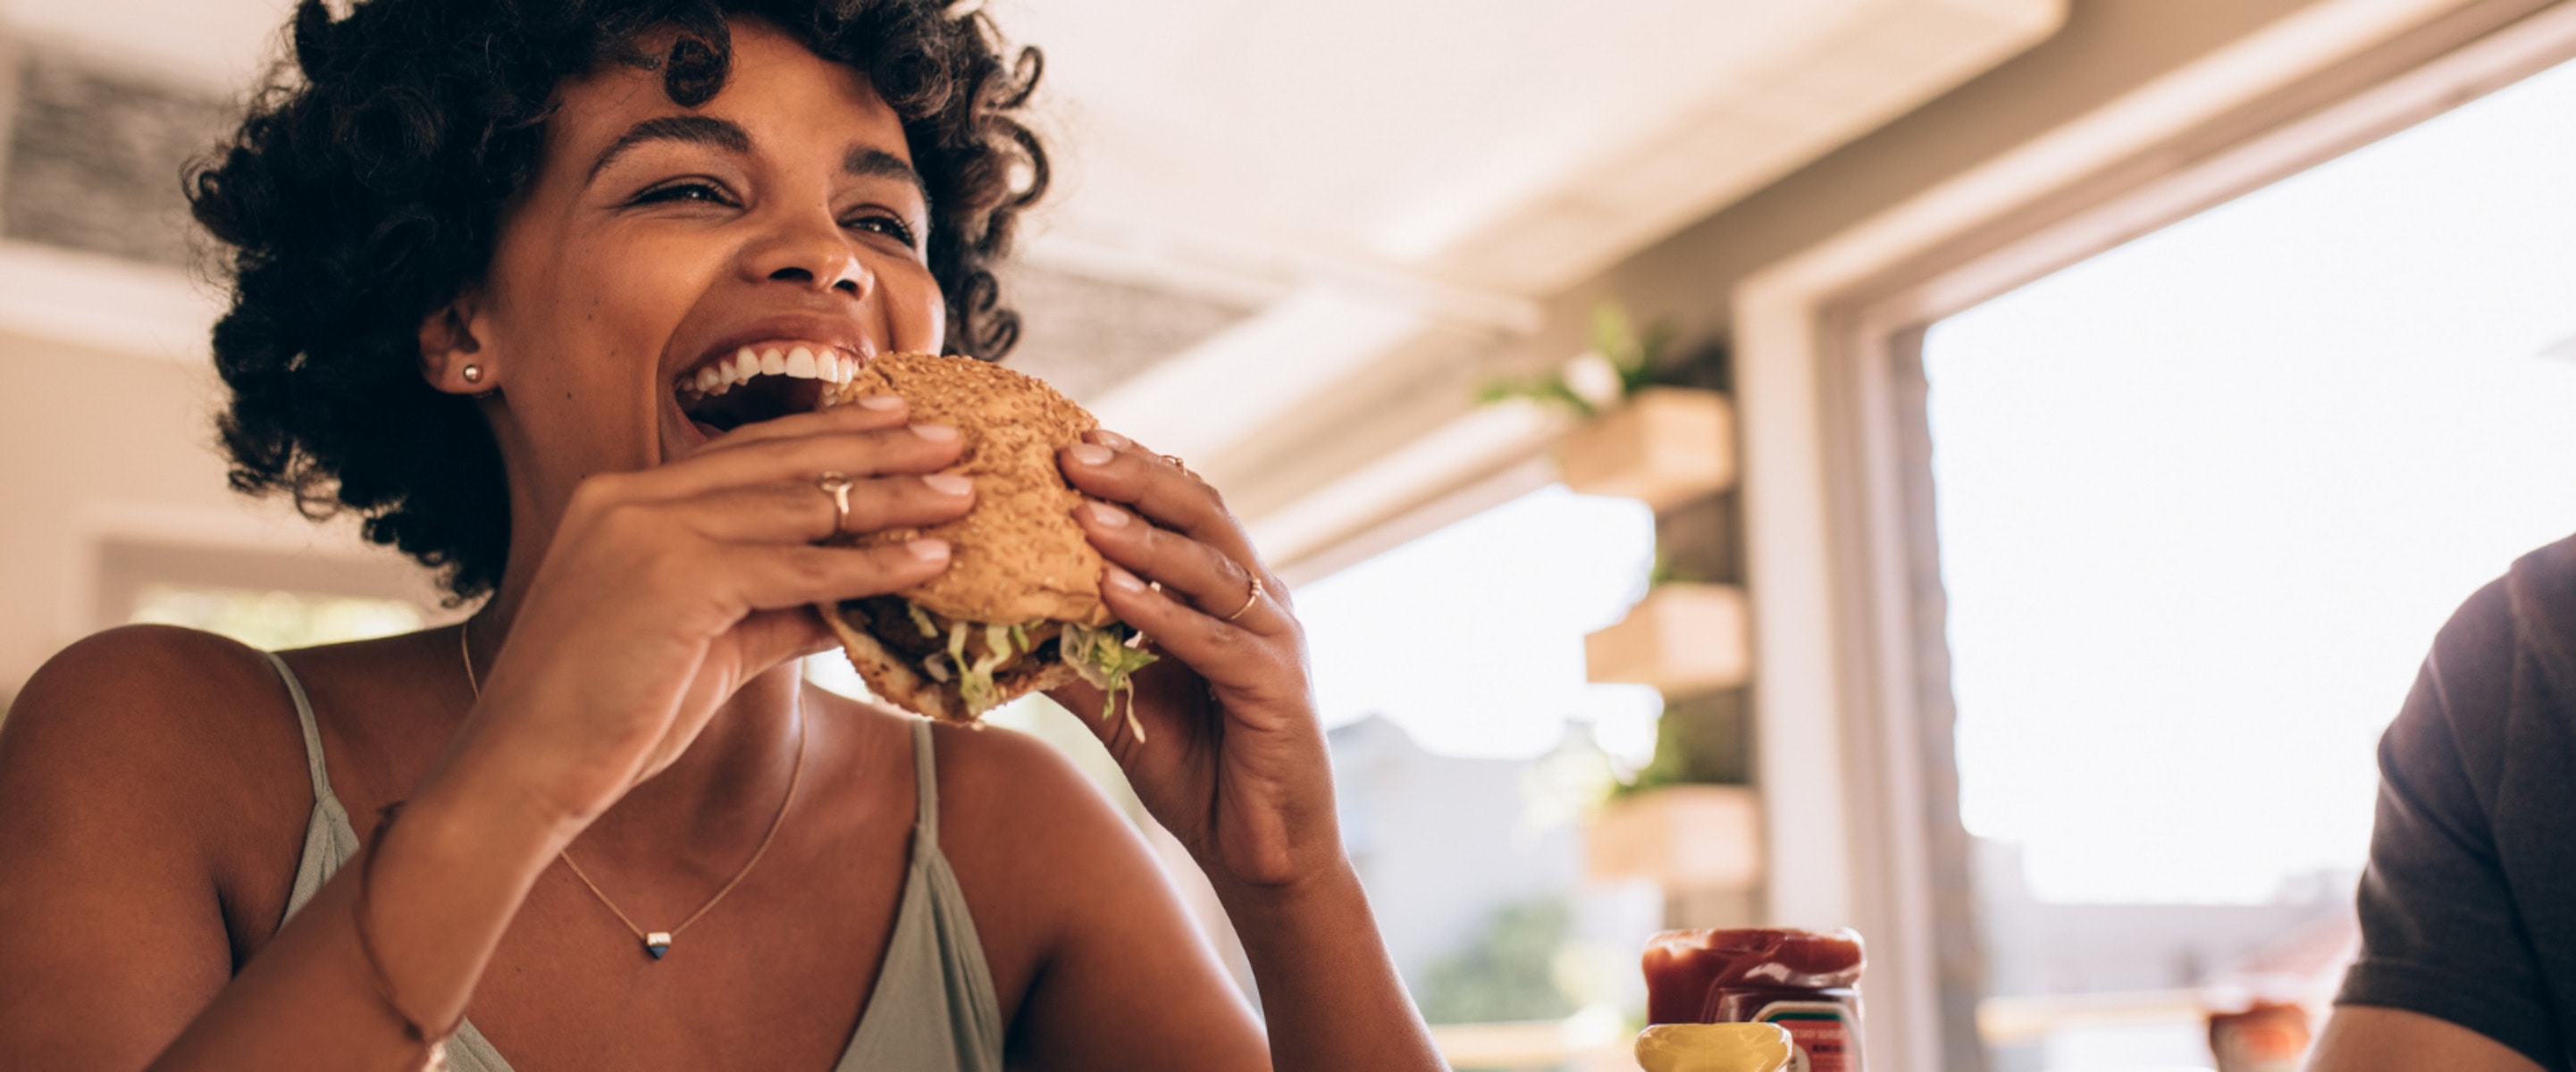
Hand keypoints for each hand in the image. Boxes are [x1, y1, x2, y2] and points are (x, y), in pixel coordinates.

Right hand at [443, 400, 973, 826]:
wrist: (524, 772)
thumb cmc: (607, 718)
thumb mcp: (706, 646)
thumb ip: (774, 609)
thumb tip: (853, 600)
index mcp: (626, 499)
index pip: (746, 452)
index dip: (827, 433)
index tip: (896, 419)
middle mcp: (633, 498)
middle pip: (781, 459)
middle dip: (876, 444)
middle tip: (952, 436)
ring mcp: (649, 531)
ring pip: (799, 504)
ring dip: (892, 498)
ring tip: (963, 494)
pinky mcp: (673, 578)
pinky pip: (797, 566)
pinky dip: (869, 565)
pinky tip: (927, 561)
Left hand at [1051, 431, 1343, 888]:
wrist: (1261, 852)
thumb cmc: (1198, 768)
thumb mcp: (1121, 701)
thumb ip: (1076, 654)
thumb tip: (997, 619)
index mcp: (1228, 590)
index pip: (1183, 506)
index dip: (1131, 467)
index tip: (1066, 438)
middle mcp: (1259, 601)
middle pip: (1202, 513)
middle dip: (1136, 477)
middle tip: (1070, 449)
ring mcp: (1275, 641)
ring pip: (1210, 567)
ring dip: (1144, 535)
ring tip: (1085, 509)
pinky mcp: (1276, 689)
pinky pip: (1215, 641)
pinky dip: (1163, 613)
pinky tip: (1113, 592)